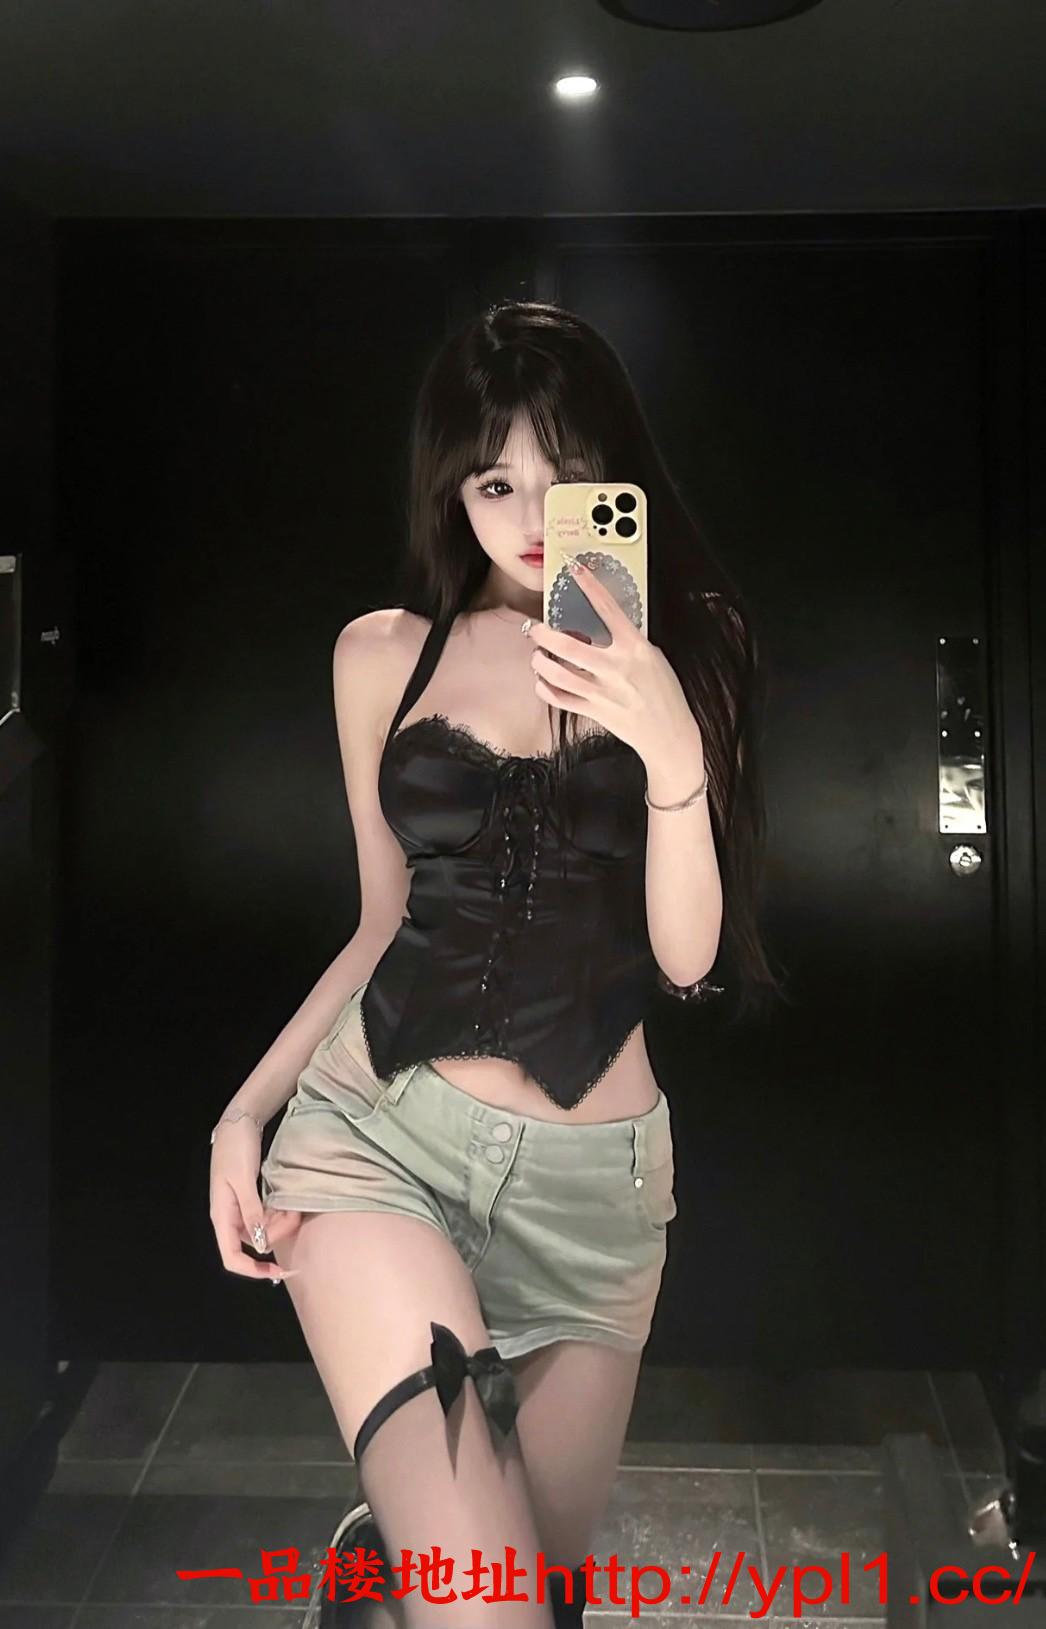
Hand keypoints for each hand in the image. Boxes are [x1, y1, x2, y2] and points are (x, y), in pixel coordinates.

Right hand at [208, 1118, 302, 1283]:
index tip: (278, 1272)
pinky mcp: (247, 1199)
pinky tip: (287, 1206)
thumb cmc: (236, 1148)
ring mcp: (237, 1209)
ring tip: (295, 1210)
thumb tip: (259, 1244)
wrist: (238, 1122)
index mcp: (222, 1216)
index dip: (254, 1270)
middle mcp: (228, 1217)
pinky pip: (262, 1217)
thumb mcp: (244, 1180)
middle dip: (274, 1238)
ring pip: (259, 1232)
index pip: (232, 1258)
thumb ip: (251, 1212)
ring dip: (278, 1226)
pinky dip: (276, 1216)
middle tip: (295, 1219)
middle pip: (250, 1246)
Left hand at [524, 558, 702, 768]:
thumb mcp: (653, 658)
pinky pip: (560, 699)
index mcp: (635, 649)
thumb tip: (603, 627)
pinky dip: (545, 689)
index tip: (575, 569)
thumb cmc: (664, 693)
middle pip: (568, 646)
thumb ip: (628, 642)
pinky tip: (542, 681)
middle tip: (535, 629)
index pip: (609, 610)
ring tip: (538, 656)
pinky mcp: (595, 712)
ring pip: (558, 674)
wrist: (669, 733)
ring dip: (541, 663)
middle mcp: (616, 669)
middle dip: (544, 635)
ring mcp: (603, 692)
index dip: (590, 587)